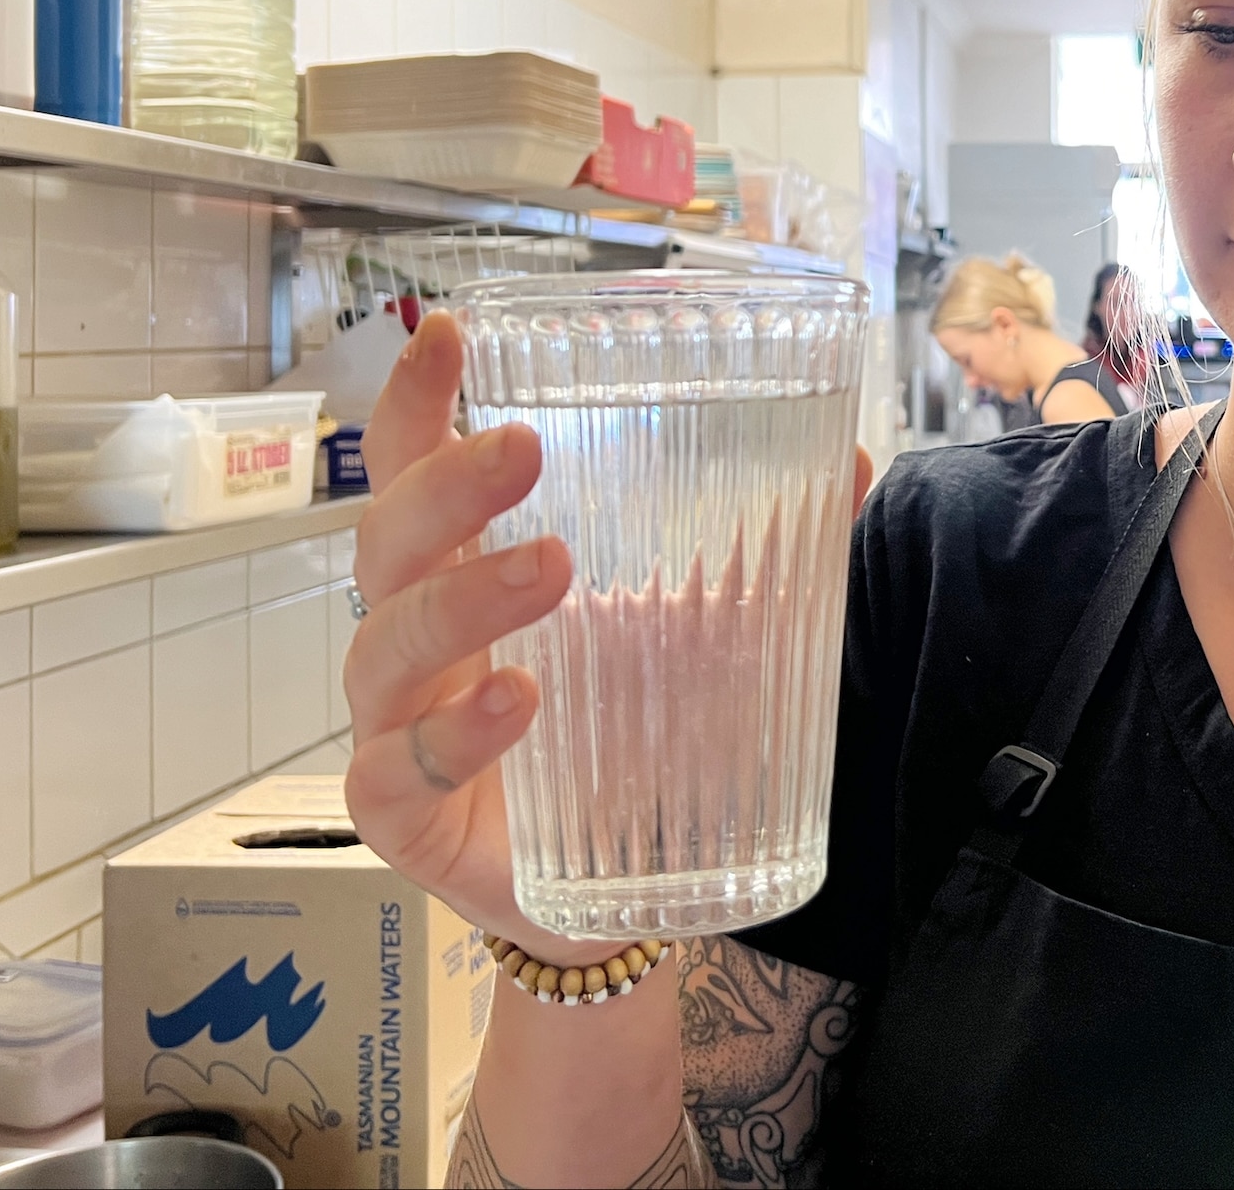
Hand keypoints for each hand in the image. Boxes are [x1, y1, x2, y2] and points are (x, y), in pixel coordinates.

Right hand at [341, 308, 876, 962]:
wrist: (622, 899)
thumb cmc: (635, 740)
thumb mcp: (699, 635)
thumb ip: (758, 552)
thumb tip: (849, 460)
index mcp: (466, 570)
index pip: (415, 468)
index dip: (417, 398)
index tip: (450, 333)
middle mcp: (414, 636)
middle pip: (387, 542)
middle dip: (446, 486)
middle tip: (526, 450)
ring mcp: (397, 727)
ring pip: (384, 645)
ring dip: (463, 598)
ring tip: (550, 568)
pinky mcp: (402, 819)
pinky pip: (398, 771)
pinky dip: (456, 735)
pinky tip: (519, 702)